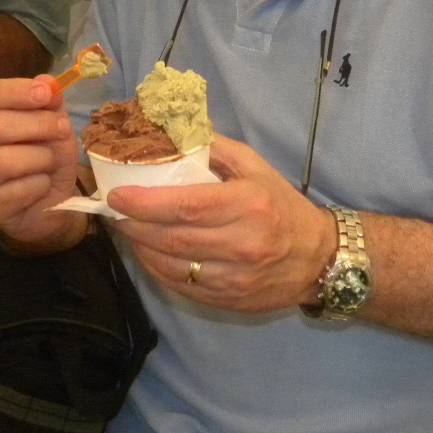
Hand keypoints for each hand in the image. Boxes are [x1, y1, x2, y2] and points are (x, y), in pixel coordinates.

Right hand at [0, 76, 86, 253]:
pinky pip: (16, 190)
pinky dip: (39, 185)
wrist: (50, 204)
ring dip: (40, 158)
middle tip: (62, 130)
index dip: (16, 91)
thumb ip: (49, 104)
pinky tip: (42, 185)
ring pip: (5, 160)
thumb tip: (47, 82)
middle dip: (37, 125)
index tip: (46, 94)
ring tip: (50, 163)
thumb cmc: (45, 158)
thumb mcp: (54, 125)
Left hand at [108, 134, 335, 313]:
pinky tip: (149, 253)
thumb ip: (215, 148)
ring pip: (171, 266)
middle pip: (172, 238)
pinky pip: (181, 287)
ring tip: (128, 229)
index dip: (146, 203)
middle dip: (134, 224)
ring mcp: (235, 279)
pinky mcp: (229, 301)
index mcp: (248, 205)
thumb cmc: (281, 205)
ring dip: (140, 248)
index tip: (117, 194)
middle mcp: (242, 245)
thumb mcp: (256, 167)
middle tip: (114, 211)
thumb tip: (171, 130)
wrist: (318, 259)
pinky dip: (157, 269)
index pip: (187, 206)